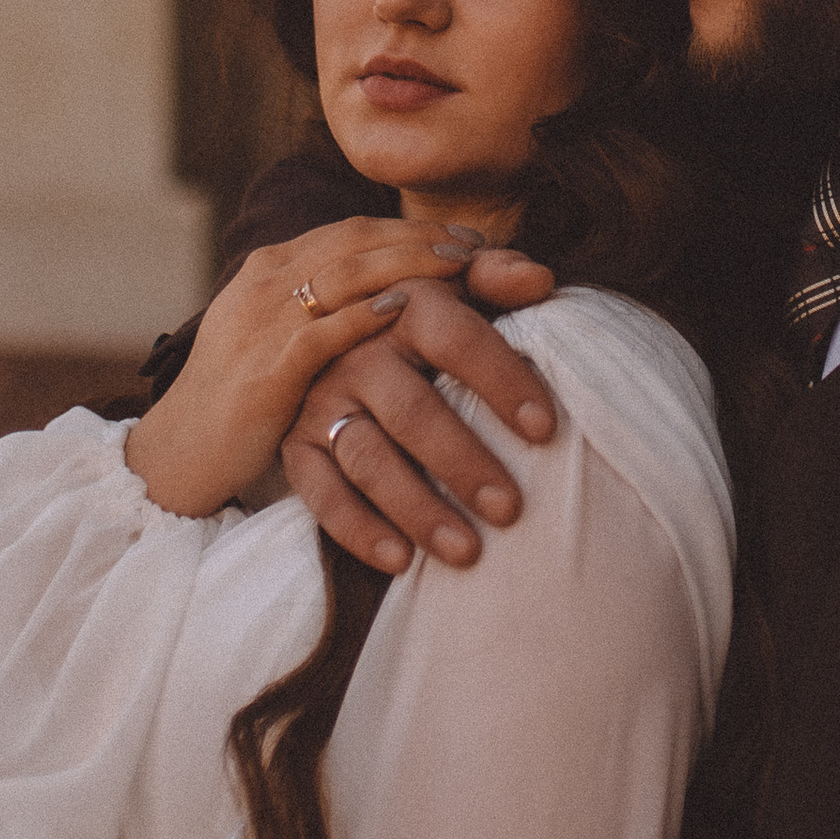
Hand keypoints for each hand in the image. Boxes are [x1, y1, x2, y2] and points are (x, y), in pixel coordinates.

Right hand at [128, 221, 478, 518]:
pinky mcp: (261, 372)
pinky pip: (317, 334)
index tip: (468, 238)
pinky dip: (361, 317)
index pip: (353, 232)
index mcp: (271, 270)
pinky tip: (401, 310)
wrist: (178, 456)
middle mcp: (264, 284)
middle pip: (355, 242)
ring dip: (409, 265)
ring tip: (462, 265)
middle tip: (478, 246)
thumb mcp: (288, 344)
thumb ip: (336, 313)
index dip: (413, 230)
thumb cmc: (246, 402)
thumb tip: (407, 301)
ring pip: (344, 276)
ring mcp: (259, 325)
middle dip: (421, 238)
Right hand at [281, 258, 559, 573]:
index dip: (501, 380)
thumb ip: (495, 276)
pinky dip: (357, 529)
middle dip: (463, 462)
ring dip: (417, 507)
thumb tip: (540, 279)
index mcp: (404, 305)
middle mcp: (356, 351)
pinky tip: (400, 561)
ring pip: (368, 458)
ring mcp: (320, 399)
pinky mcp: (295, 444)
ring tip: (467, 552)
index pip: (457, 339)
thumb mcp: (449, 286)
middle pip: (412, 410)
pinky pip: (320, 492)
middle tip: (510, 509)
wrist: (318, 328)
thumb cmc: (417, 317)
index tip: (544, 428)